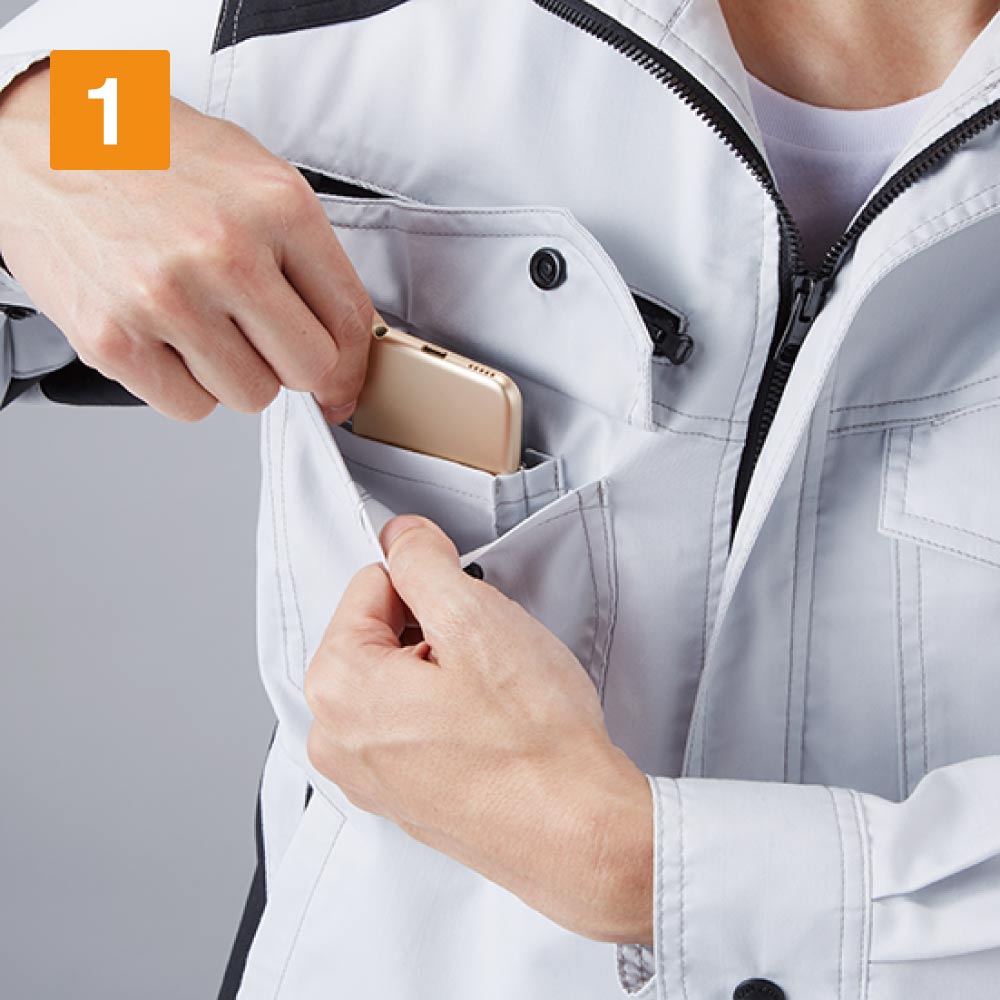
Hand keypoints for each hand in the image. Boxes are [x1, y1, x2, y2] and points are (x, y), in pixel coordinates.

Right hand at [0, 63, 373, 422]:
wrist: (41, 139)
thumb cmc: (150, 154)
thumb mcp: (254, 177)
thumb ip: (309, 260)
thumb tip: (345, 357)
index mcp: (277, 207)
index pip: (350, 320)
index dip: (352, 362)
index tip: (342, 379)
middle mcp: (226, 252)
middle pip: (308, 369)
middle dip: (289, 362)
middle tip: (258, 334)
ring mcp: (167, 298)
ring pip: (251, 396)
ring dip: (234, 372)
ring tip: (201, 322)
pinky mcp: (114, 338)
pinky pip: (190, 407)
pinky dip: (185, 385)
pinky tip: (167, 337)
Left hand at [304, 515, 653, 943]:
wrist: (576, 833)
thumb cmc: (531, 741)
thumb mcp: (476, 618)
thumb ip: (423, 562)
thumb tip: (400, 537)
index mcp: (337, 686)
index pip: (372, 585)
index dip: (430, 586)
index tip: (468, 610)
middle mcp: (335, 737)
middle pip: (380, 634)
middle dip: (433, 631)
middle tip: (486, 659)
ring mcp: (366, 775)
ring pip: (398, 679)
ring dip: (441, 673)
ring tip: (491, 699)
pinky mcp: (400, 798)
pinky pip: (410, 725)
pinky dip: (444, 715)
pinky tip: (488, 730)